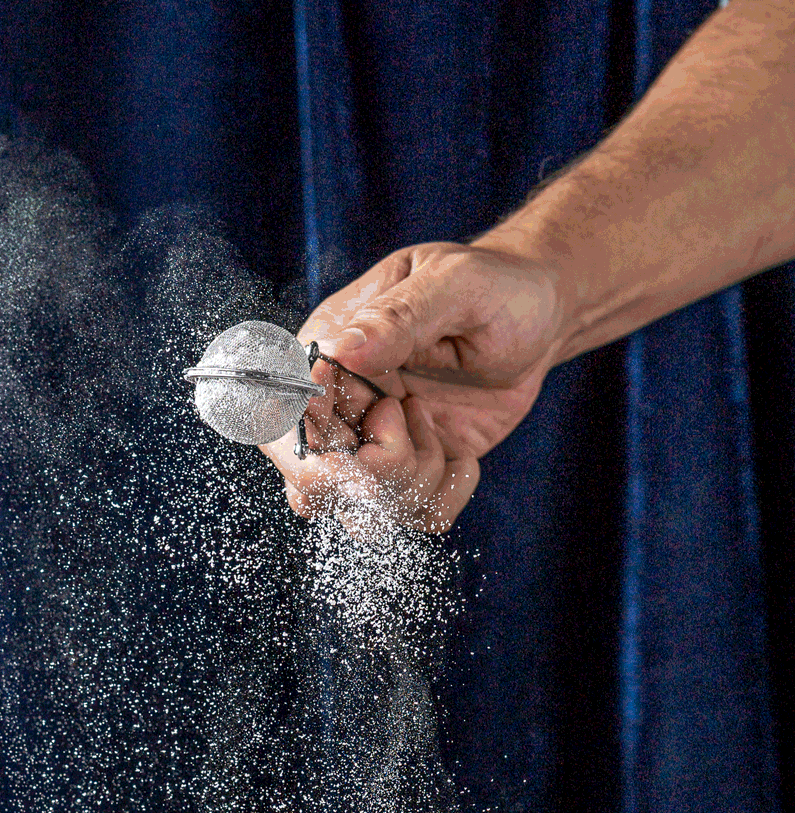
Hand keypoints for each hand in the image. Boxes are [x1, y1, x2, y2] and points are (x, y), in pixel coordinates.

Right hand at [261, 241, 566, 531]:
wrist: (541, 317)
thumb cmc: (495, 285)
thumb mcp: (453, 285)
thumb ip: (397, 317)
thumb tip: (337, 351)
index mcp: (328, 354)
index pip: (280, 418)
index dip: (312, 443)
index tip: (378, 416)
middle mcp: (339, 408)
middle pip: (311, 482)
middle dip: (373, 470)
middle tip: (416, 414)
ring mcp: (373, 447)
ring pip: (360, 513)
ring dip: (411, 486)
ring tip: (437, 428)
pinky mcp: (413, 474)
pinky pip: (412, 519)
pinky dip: (444, 499)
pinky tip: (464, 457)